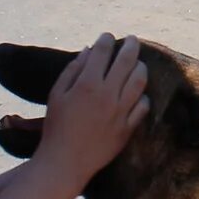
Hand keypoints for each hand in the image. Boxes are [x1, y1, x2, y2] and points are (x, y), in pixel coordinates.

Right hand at [36, 35, 148, 183]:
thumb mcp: (56, 95)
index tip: (107, 36)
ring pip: (140, 81)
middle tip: (132, 39)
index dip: (106, 40)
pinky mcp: (127, 128)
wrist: (65, 162)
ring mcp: (120, 112)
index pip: (102, 52)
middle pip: (127, 61)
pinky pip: (142, 106)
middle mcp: (107, 95)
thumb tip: (88, 50)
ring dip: (140, 67)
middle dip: (131, 45)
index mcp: (87, 84)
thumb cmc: (56, 127)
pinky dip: (142, 95)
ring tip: (138, 63)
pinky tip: (138, 92)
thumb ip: (72, 70)